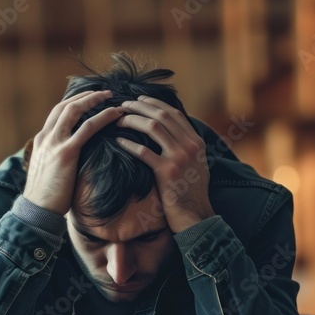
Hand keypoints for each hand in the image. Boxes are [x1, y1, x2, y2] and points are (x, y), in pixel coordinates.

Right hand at [23, 90, 123, 214]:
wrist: (36, 210)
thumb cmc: (45, 197)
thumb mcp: (47, 171)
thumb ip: (56, 158)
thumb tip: (71, 158)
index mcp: (41, 140)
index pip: (56, 113)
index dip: (73, 103)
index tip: (88, 99)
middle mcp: (46, 137)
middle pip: (65, 106)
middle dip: (84, 96)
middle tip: (102, 93)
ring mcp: (55, 143)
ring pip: (75, 111)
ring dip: (94, 100)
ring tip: (110, 97)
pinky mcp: (66, 153)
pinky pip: (87, 128)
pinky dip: (103, 117)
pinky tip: (115, 114)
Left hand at [115, 96, 213, 232]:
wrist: (195, 215)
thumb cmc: (191, 192)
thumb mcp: (196, 164)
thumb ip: (186, 147)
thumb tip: (171, 132)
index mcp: (196, 141)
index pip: (174, 113)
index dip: (155, 103)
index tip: (140, 100)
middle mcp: (190, 145)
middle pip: (162, 115)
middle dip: (140, 106)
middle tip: (124, 104)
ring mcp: (179, 157)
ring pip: (152, 127)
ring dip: (133, 119)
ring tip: (118, 119)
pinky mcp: (167, 171)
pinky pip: (143, 151)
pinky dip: (129, 143)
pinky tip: (118, 140)